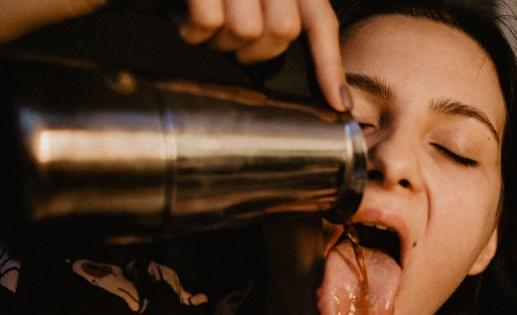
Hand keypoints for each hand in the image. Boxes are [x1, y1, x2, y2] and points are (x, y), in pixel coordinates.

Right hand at [173, 0, 347, 110]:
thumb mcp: (230, 8)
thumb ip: (266, 27)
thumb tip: (304, 86)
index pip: (317, 19)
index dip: (328, 64)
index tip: (337, 103)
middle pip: (282, 31)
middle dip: (252, 51)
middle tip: (223, 41)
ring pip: (246, 30)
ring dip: (218, 41)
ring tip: (197, 23)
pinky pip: (208, 21)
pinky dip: (190, 30)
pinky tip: (178, 15)